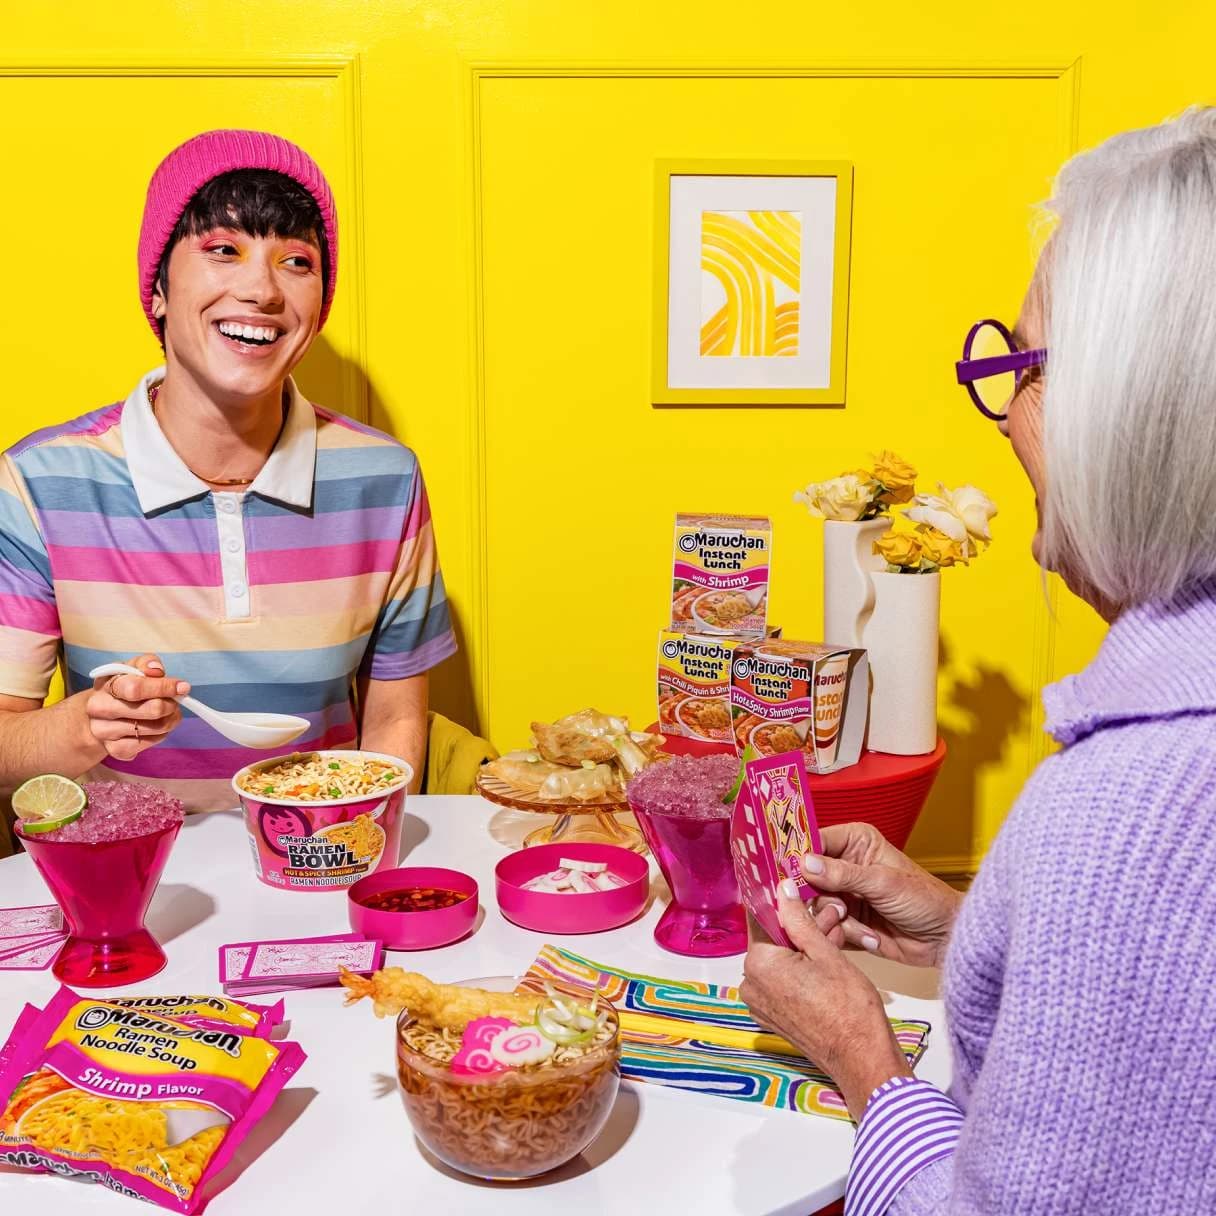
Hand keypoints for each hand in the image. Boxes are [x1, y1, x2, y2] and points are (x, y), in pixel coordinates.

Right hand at [86, 654, 187, 761]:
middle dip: (171, 704)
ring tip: (167, 713)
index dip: (164, 687)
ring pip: (156, 728)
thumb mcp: (132, 668)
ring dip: (170, 719)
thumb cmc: (123, 687)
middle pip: (152, 710)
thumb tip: (157, 670)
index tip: (182, 687)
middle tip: (175, 702)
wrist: (101, 714)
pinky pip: (151, 743)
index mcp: (106, 686)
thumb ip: (146, 663)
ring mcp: (105, 732)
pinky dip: (161, 734)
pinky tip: (156, 726)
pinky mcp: (116, 750)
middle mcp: (100, 709)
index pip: (136, 688)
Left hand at [740, 884, 910, 1120]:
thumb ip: (799, 919)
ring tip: (834, 934)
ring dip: (804, 946)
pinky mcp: (773, 1016)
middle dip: (801, 926)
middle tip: (830, 915)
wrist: (862, 1059)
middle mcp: (750, 984)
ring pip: (780, 960)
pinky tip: (826, 960)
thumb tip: (782, 889)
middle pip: (773, 940)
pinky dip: (801, 969)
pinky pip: (782, 982)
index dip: (783, 903)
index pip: (762, 919)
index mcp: (758, 964)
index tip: (798, 892)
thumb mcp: (825, 953)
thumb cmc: (849, 1008)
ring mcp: (760, 1004)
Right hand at [805, 822, 962, 967]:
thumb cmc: (925, 900)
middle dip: (821, 898)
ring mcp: (844, 894)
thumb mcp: (883, 882)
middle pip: (807, 878)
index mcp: (855, 842)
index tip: (788, 872)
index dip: (799, 856)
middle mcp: (845, 865)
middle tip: (839, 908)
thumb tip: (806, 863)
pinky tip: (871, 936)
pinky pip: (827, 927)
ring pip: (815, 906)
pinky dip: (845, 935)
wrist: (944, 938)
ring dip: (836, 920)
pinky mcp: (846, 920)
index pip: (814, 841)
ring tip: (863, 926)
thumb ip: (842, 873)